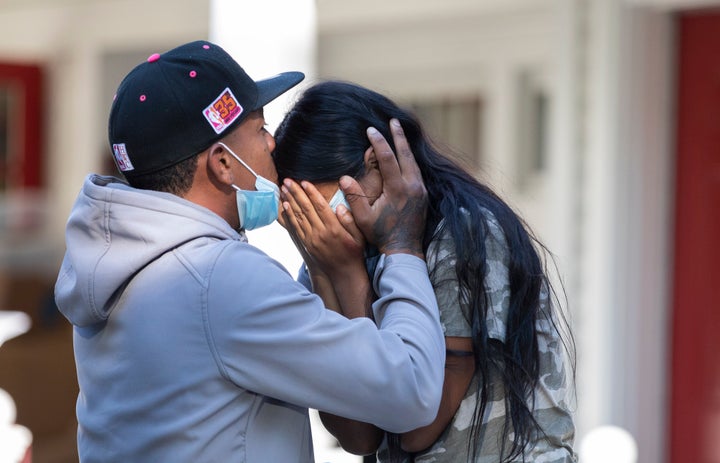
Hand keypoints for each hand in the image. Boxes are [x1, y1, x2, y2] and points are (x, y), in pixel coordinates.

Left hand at [278, 178, 365, 275]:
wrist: (344, 274)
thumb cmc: (354, 253)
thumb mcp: (359, 236)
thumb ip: (350, 221)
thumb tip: (340, 206)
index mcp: (334, 229)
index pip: (320, 206)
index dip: (311, 193)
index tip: (304, 182)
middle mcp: (320, 233)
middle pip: (306, 208)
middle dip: (296, 193)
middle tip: (287, 180)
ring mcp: (311, 239)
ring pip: (298, 216)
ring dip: (290, 201)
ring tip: (283, 189)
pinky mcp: (307, 244)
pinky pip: (295, 227)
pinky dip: (289, 215)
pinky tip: (285, 206)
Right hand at [340, 119, 426, 257]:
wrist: (404, 249)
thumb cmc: (382, 235)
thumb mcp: (363, 218)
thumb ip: (354, 196)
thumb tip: (344, 177)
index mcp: (397, 189)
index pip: (388, 158)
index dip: (379, 142)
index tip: (371, 130)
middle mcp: (412, 186)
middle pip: (405, 154)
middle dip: (398, 136)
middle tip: (393, 121)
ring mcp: (420, 190)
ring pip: (413, 161)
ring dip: (405, 146)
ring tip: (399, 132)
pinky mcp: (424, 195)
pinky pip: (417, 170)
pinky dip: (410, 158)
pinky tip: (406, 154)